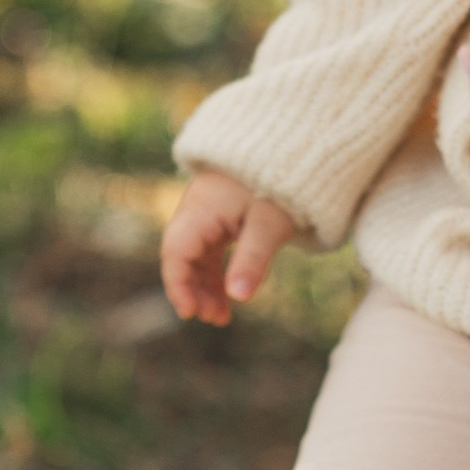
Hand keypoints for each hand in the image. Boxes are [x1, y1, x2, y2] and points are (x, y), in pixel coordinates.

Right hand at [160, 166, 297, 323]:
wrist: (292, 150)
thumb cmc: (280, 183)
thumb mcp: (269, 224)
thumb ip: (252, 259)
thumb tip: (239, 298)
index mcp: (201, 208)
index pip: (176, 252)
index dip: (178, 285)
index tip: (190, 313)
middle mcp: (196, 209)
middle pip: (182, 256)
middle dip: (193, 290)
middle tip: (215, 318)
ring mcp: (206, 213)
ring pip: (195, 256)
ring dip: (205, 285)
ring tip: (221, 316)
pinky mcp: (220, 216)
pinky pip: (209, 249)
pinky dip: (216, 272)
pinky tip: (228, 294)